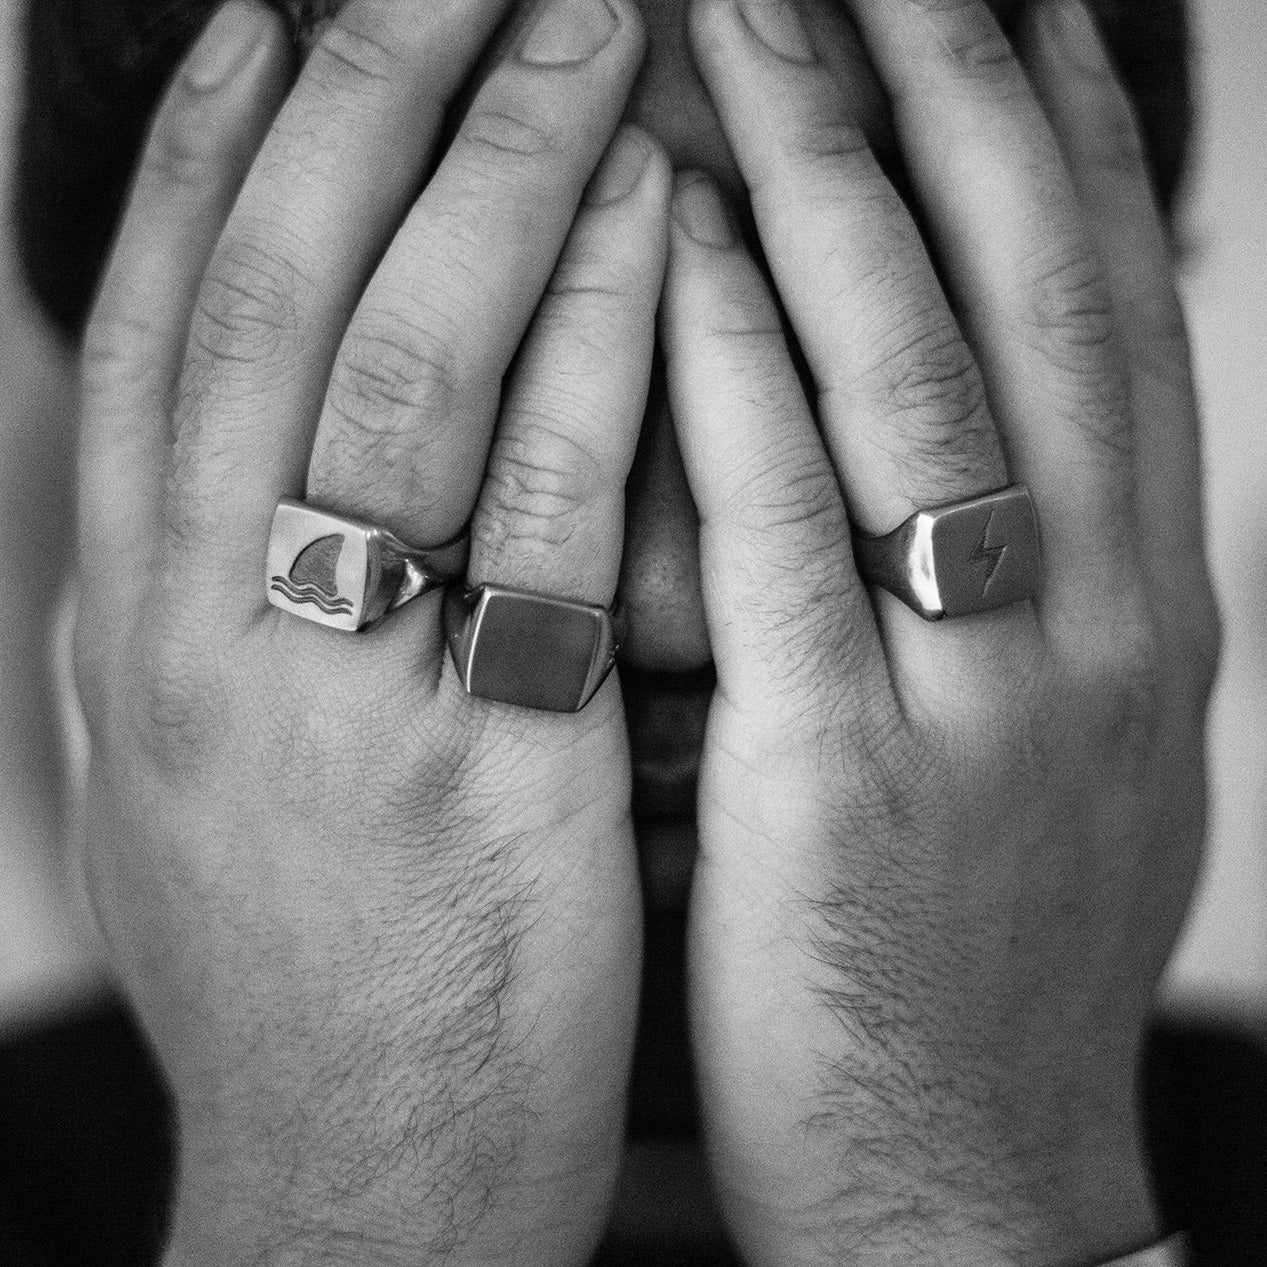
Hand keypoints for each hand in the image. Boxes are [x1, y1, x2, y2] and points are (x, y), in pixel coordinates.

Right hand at [73, 0, 666, 1259]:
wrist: (353, 1174)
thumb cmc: (302, 973)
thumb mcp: (191, 770)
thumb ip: (201, 602)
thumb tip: (215, 437)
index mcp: (133, 615)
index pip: (165, 314)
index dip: (226, 139)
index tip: (292, 1)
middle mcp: (208, 624)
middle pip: (280, 291)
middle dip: (372, 92)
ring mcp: (341, 689)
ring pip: (408, 365)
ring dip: (502, 171)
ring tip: (587, 25)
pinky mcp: (490, 759)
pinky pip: (552, 506)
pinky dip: (608, 347)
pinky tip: (662, 225)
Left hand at [662, 0, 1216, 1261]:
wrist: (962, 1175)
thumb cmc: (974, 965)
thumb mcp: (1048, 753)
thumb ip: (1033, 587)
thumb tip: (989, 425)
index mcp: (1141, 605)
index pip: (1107, 311)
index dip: (1052, 128)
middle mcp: (1092, 620)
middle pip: (1032, 296)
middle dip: (950, 94)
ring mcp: (980, 696)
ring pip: (920, 380)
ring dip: (838, 181)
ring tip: (756, 17)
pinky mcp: (841, 778)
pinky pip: (790, 530)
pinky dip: (738, 368)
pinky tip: (683, 235)